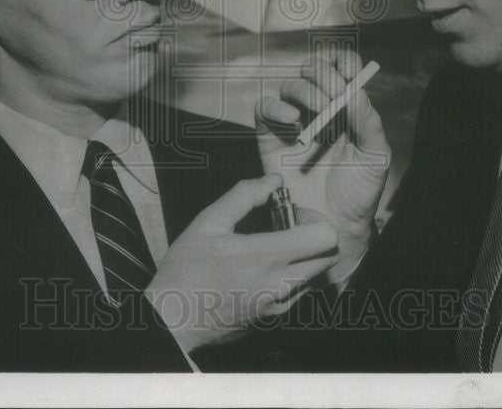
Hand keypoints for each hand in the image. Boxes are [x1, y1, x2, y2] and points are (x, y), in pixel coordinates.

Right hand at [146, 173, 338, 352]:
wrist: (172, 320)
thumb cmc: (186, 270)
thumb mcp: (208, 222)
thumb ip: (244, 196)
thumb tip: (273, 181)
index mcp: (266, 257)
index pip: (325, 237)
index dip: (315, 218)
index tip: (292, 214)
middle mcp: (280, 284)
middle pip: (329, 255)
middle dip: (314, 235)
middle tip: (286, 228)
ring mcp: (279, 305)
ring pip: (316, 275)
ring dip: (304, 257)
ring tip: (271, 248)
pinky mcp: (273, 319)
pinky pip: (298, 292)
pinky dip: (291, 276)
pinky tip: (261, 270)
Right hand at [255, 51, 389, 285]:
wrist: (335, 226)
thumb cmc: (359, 192)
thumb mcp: (376, 156)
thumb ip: (368, 121)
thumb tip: (356, 91)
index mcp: (347, 109)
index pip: (342, 71)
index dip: (343, 63)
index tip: (348, 71)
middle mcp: (319, 110)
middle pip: (313, 72)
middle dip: (323, 75)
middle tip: (333, 94)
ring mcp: (294, 123)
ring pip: (289, 86)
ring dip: (304, 91)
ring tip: (317, 111)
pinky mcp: (271, 137)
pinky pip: (264, 108)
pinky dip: (275, 106)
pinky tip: (293, 120)